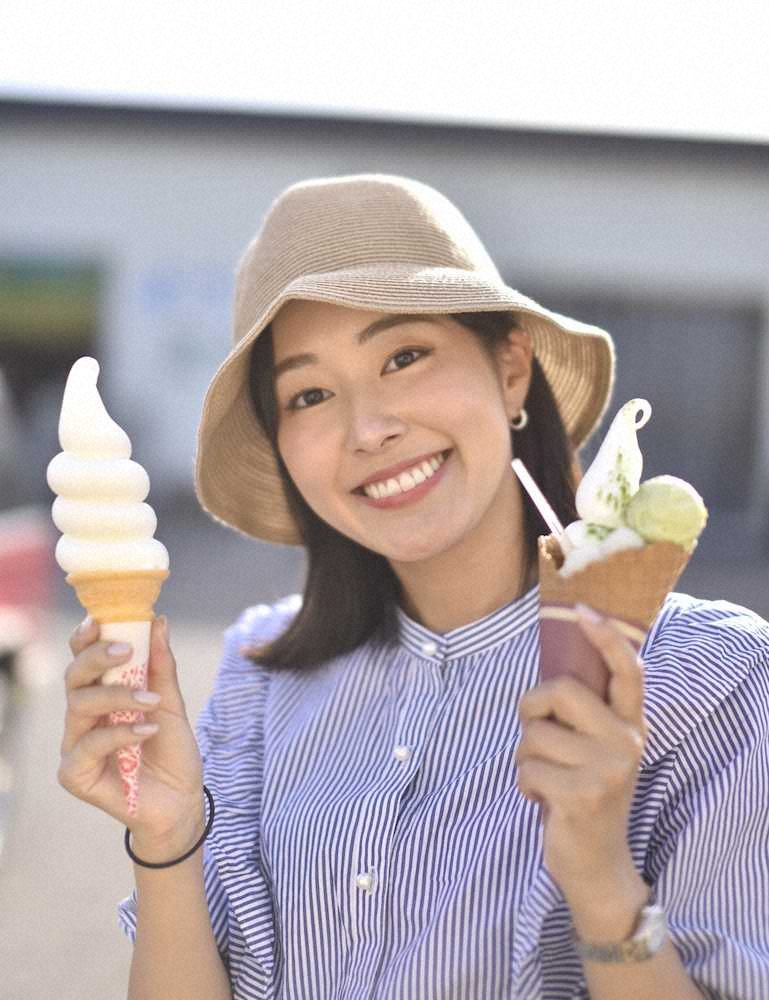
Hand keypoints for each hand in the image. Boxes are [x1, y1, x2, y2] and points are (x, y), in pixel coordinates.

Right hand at [58, 616, 204, 851]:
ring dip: (118, 696)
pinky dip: (120, 733)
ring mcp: (75, 744)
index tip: (100, 619)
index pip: (83, 659)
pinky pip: (89, 745)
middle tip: (127, 650)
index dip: (86, 637)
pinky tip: (146, 731)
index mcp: (101, 693)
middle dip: (97, 657)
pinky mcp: (75, 774)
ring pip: (79, 706)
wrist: (182, 800)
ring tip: (151, 701)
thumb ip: (161, 667)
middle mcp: (83, 716)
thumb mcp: (172, 704)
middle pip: (74, 677)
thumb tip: (159, 621)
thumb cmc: (171, 751)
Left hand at [514, 605, 647, 906]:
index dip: (607, 637)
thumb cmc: (585, 793)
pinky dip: (524, 785)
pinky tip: (543, 801)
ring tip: (547, 779)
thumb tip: (547, 677)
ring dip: (526, 758)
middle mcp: (626, 742)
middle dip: (532, 708)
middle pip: (559, 690)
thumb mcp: (597, 751)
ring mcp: (606, 769)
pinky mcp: (581, 795)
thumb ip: (584, 716)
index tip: (583, 609)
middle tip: (537, 734)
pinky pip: (526, 767)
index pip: (628, 671)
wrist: (597, 864)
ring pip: (534, 734)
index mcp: (631, 725)